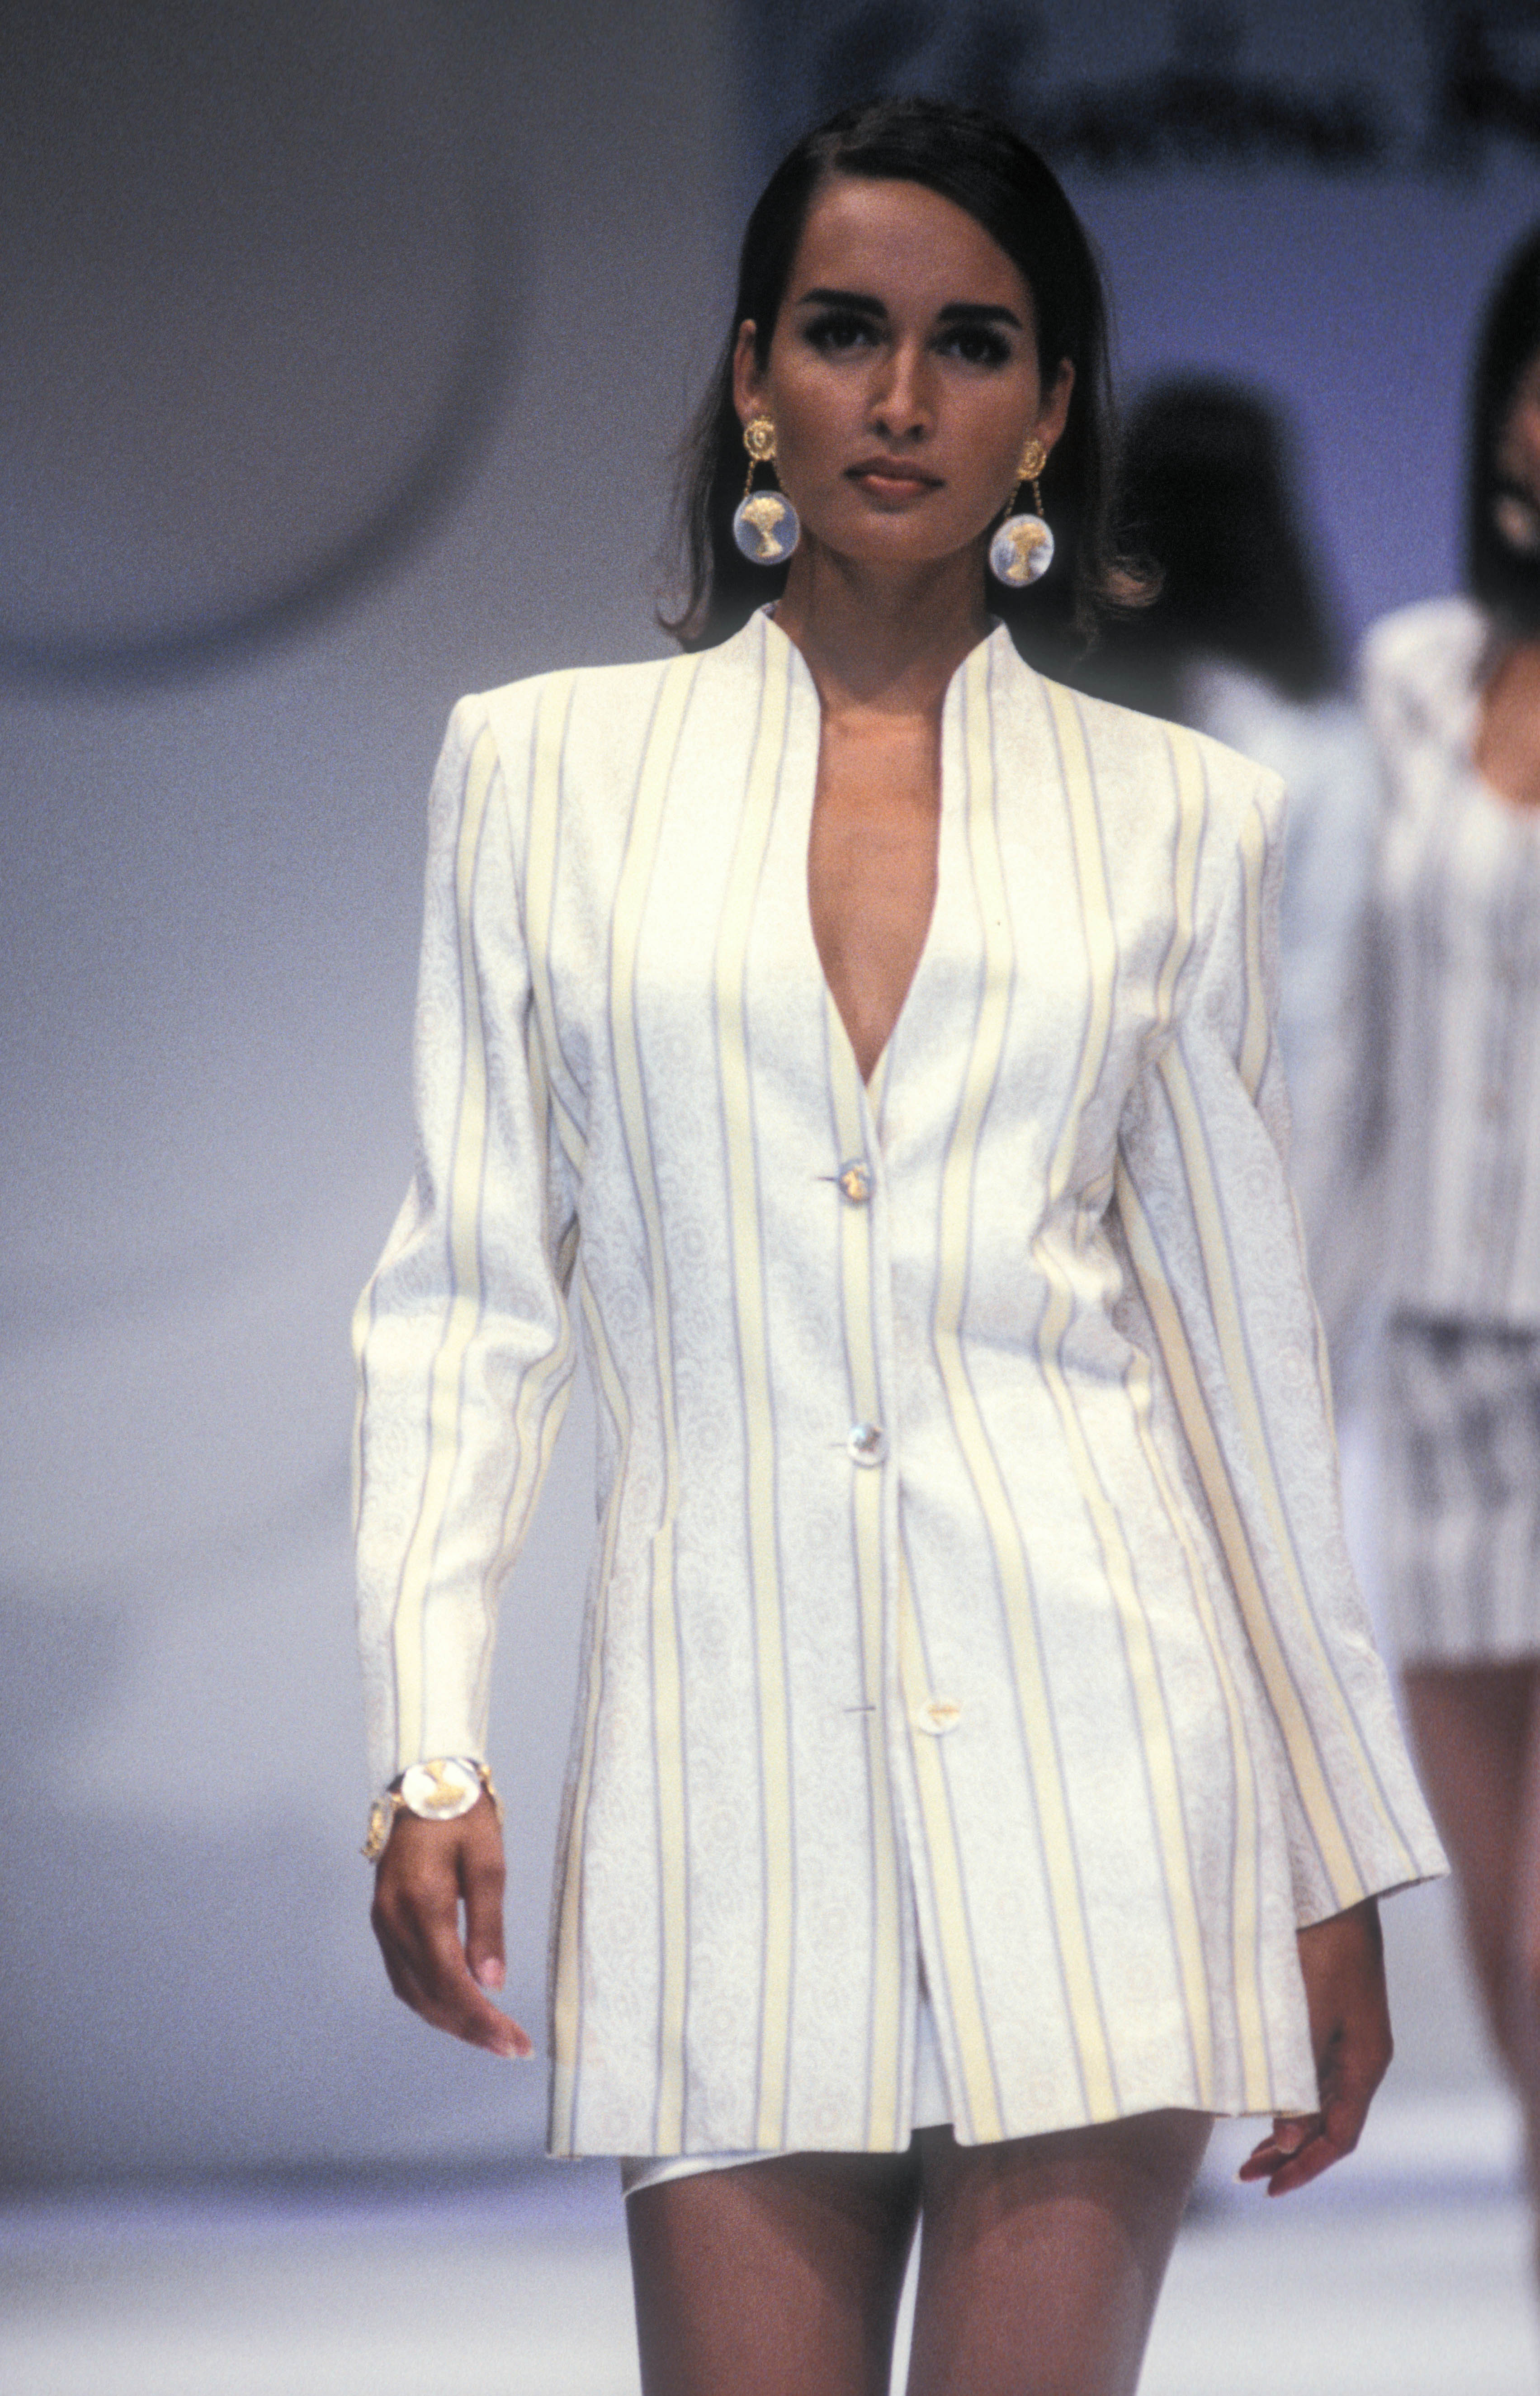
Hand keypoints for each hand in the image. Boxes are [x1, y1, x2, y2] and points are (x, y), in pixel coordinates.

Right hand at [369, 1793, 532, 2058]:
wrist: (422, 1781)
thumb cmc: (461, 1815)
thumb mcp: (488, 1861)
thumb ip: (489, 1925)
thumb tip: (492, 1983)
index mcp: (422, 1903)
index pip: (450, 1981)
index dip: (482, 2019)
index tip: (515, 2042)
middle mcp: (393, 1920)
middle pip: (430, 1996)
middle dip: (471, 2028)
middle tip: (511, 2047)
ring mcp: (382, 1922)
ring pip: (413, 1992)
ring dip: (450, 2020)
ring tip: (490, 2036)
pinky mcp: (382, 1920)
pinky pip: (403, 1975)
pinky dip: (431, 1999)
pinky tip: (457, 2006)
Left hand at [1237, 1895, 1391, 2195]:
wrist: (1330, 1890)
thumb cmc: (1321, 1946)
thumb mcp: (1307, 2014)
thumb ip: (1297, 2076)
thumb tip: (1285, 2140)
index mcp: (1365, 2063)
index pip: (1339, 2135)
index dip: (1305, 2166)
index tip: (1269, 2187)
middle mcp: (1359, 2057)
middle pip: (1329, 2124)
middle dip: (1290, 2154)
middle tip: (1247, 2176)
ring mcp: (1345, 2037)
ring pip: (1316, 2100)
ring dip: (1285, 2127)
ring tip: (1248, 2152)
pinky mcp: (1326, 2016)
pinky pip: (1308, 2072)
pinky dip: (1284, 2093)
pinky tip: (1256, 2099)